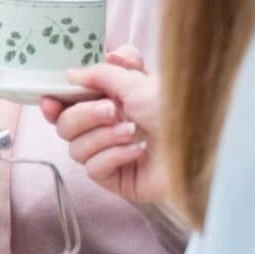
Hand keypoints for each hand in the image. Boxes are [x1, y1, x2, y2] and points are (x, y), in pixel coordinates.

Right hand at [39, 45, 167, 204]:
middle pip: (64, 126)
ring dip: (102, 137)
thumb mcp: (135, 80)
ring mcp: (110, 154)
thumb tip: (70, 75)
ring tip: (132, 131)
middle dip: (83, 115)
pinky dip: (113, 156)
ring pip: (75, 148)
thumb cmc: (176, 108)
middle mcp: (106, 127)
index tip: (51, 100)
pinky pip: (93, 169)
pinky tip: (137, 151)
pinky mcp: (118, 179)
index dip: (53, 103)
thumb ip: (99, 74)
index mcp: (109, 101)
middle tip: (111, 110)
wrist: (203, 143)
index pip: (66, 104)